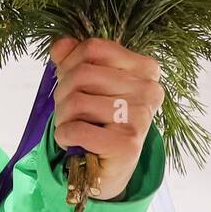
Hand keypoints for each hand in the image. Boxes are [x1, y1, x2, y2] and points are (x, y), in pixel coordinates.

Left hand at [48, 37, 164, 200]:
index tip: (73, 83)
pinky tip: (75, 142)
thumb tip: (60, 45)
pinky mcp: (128, 145)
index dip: (69, 63)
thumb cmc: (97, 118)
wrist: (107, 166)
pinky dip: (64, 136)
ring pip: (76, 101)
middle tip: (70, 111)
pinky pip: (76, 130)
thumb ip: (73, 58)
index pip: (94, 47)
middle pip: (82, 73)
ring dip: (63, 117)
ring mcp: (141, 117)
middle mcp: (149, 90)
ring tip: (74, 127)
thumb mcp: (85, 83)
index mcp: (145, 69)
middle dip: (63, 93)